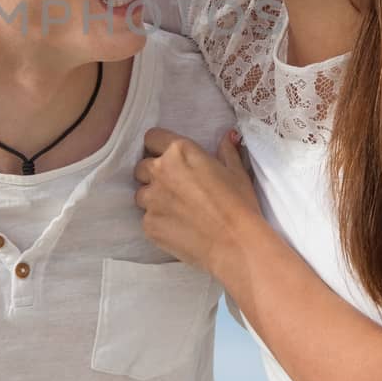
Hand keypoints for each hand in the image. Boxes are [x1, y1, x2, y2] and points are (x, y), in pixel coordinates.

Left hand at [133, 126, 260, 272]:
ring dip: (153, 198)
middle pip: (142, 166)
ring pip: (142, 193)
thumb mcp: (237, 172)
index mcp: (180, 152)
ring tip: (176, 210)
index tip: (167, 157)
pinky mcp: (148, 225)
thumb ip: (227, 151)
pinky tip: (177, 228)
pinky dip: (158, 221)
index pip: (152, 138)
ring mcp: (151, 199)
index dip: (158, 147)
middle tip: (174, 186)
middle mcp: (160, 171)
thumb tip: (228, 135)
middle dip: (153, 174)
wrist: (235, 244)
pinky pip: (147, 218)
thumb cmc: (239, 205)